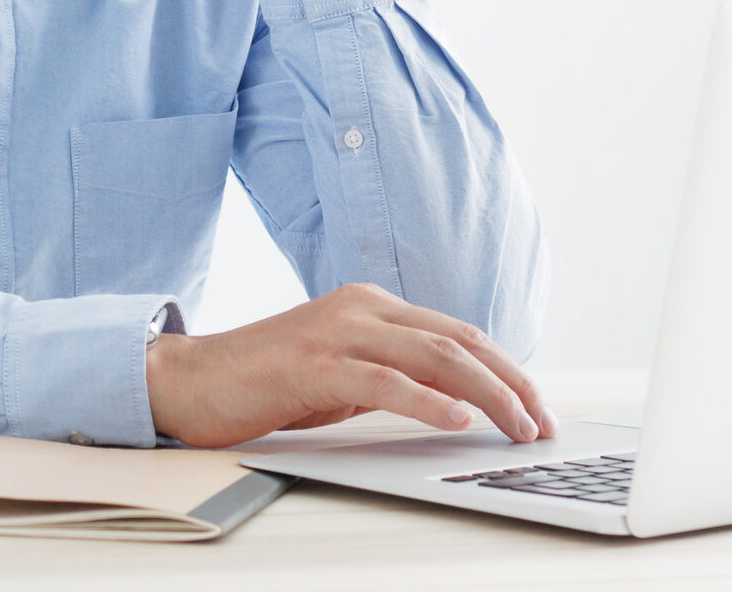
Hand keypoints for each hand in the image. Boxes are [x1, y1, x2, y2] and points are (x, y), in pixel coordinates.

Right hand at [145, 282, 557, 447]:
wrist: (191, 379)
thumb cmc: (266, 381)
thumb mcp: (344, 377)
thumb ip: (393, 377)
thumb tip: (457, 405)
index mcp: (372, 305)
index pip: (459, 333)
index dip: (506, 370)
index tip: (536, 407)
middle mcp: (361, 307)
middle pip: (459, 340)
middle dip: (511, 384)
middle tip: (540, 424)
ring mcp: (337, 330)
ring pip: (434, 355)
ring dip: (487, 395)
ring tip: (516, 427)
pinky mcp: (313, 362)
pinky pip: (383, 379)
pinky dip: (427, 400)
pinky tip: (455, 420)